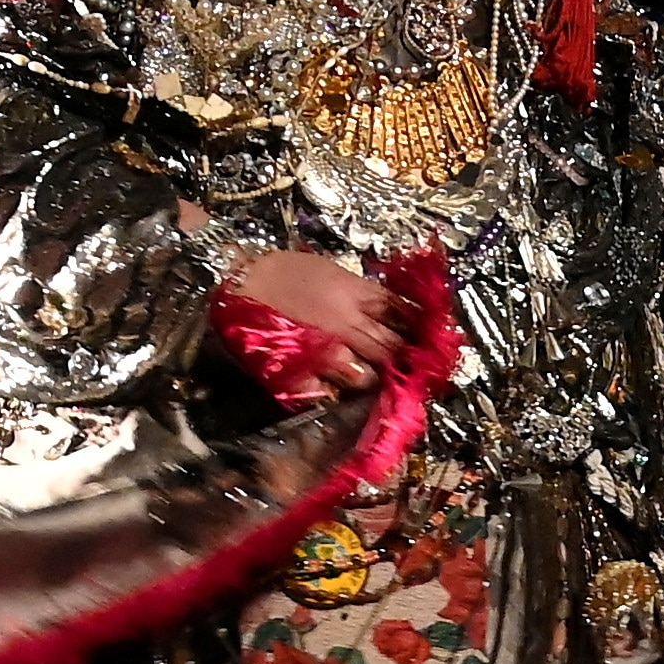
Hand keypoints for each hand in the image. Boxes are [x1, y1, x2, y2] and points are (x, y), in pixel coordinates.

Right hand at [217, 248, 401, 396]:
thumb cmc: (282, 271)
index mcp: (355, 293)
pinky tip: (331, 388)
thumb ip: (362, 293)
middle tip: (407, 369)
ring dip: (368, 379)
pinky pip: (325, 392)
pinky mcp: (297, 372)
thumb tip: (394, 312)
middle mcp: (345, 323)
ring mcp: (321, 351)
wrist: (235, 280)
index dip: (419, 330)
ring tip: (366, 378)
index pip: (402, 314)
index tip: (428, 340)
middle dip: (401, 361)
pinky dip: (332, 392)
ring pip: (363, 376)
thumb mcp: (330, 270)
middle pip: (391, 349)